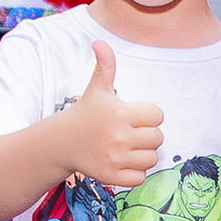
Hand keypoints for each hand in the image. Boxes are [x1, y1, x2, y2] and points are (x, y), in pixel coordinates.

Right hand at [57, 41, 163, 186]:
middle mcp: (119, 136)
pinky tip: (122, 162)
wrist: (63, 142)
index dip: (148, 116)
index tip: (133, 117)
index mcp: (121, 113)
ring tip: (126, 148)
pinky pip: (140, 178)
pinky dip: (134, 173)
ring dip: (142, 154)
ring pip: (151, 159)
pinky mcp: (112, 176)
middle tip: (129, 133)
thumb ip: (105, 66)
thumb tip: (100, 43)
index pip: (157, 116)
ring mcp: (115, 158)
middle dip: (147, 136)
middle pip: (157, 139)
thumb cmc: (86, 113)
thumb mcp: (97, 89)